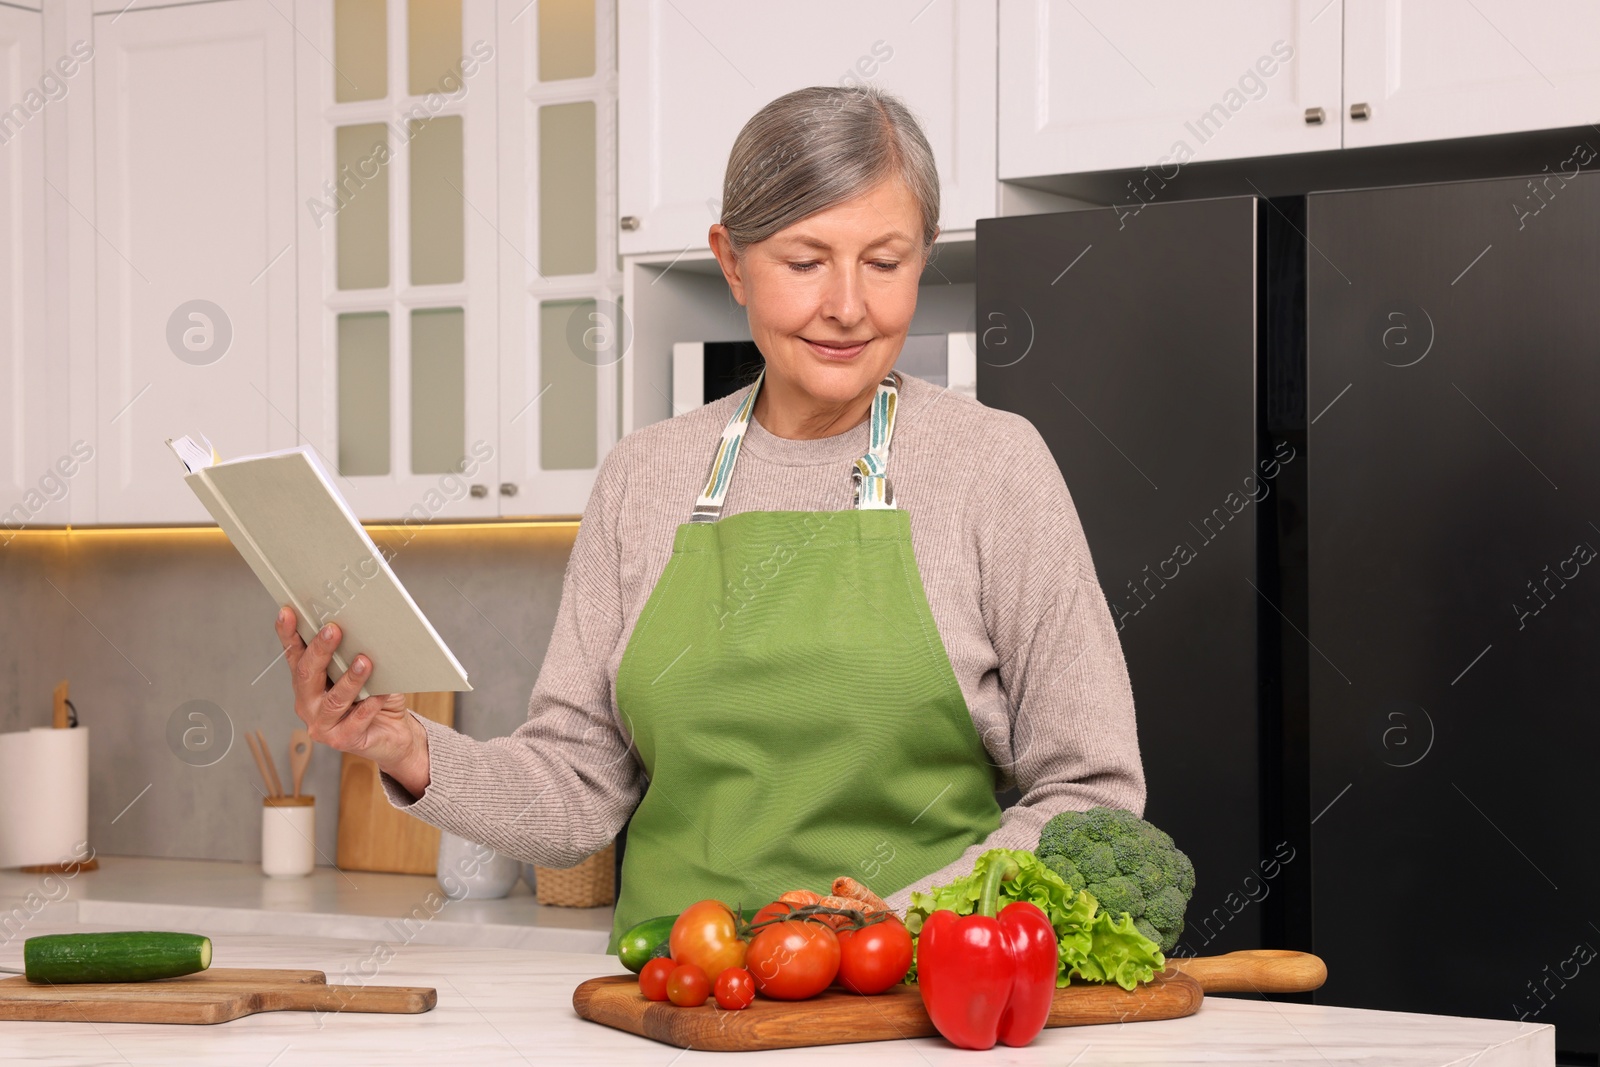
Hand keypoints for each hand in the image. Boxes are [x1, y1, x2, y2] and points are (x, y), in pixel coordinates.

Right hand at [274, 606, 430, 794]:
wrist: (393, 733)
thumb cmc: (375, 698)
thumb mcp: (363, 672)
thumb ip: (353, 655)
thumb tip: (362, 629)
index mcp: (308, 683)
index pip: (294, 655)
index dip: (288, 634)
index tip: (288, 612)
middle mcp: (308, 703)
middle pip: (307, 675)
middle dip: (320, 650)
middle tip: (333, 629)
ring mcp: (322, 725)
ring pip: (333, 700)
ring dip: (349, 679)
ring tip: (363, 662)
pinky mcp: (343, 740)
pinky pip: (355, 721)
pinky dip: (368, 706)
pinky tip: (378, 695)